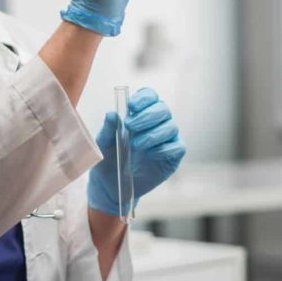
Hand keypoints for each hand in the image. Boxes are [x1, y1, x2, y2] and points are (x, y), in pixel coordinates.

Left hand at [88, 87, 186, 215]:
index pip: (150, 96)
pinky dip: (163, 149)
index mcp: (141, 113)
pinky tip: (149, 155)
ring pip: (171, 127)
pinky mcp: (173, 156)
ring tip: (135, 145)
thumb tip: (112, 114)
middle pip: (163, 108)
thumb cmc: (109, 158)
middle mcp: (157, 122)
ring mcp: (167, 139)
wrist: (111, 184)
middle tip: (130, 127)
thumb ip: (108, 129)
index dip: (144, 98)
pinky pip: (177, 147)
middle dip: (147, 116)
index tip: (131, 106)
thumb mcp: (104, 143)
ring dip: (152, 134)